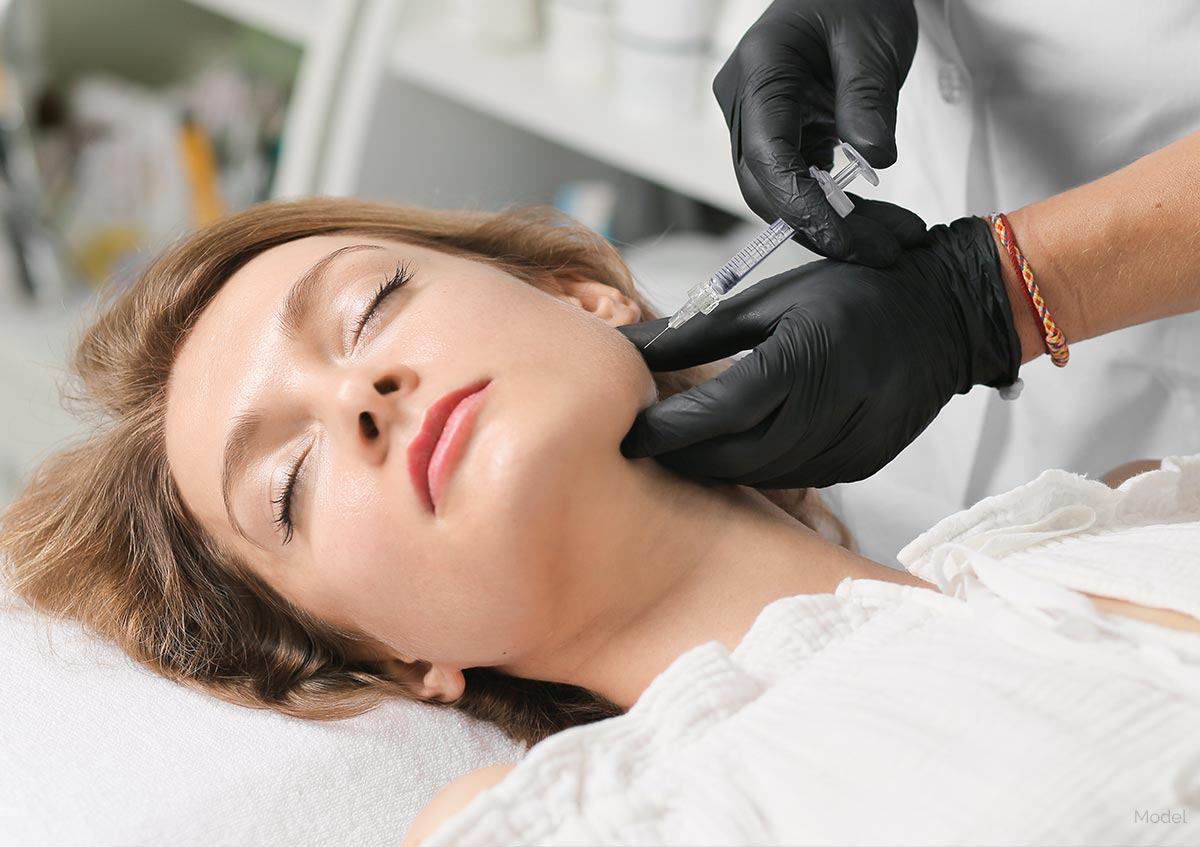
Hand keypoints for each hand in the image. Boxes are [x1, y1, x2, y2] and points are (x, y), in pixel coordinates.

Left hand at [618, 217, 1020, 488]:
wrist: (948, 317)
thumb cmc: (855, 294)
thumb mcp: (772, 300)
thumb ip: (697, 333)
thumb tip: (630, 348)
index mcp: (802, 363)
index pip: (717, 413)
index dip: (666, 430)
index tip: (626, 433)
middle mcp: (828, 413)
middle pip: (733, 458)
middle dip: (682, 457)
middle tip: (641, 446)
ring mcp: (848, 448)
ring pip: (761, 476)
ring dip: (716, 467)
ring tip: (680, 450)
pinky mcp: (859, 466)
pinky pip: (792, 479)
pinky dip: (756, 468)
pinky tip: (734, 451)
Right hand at [713, 0, 922, 265]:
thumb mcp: (873, 39)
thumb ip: (869, 98)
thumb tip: (876, 159)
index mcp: (760, 73)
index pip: (767, 157)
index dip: (802, 208)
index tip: (850, 239)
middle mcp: (746, 105)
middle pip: (767, 188)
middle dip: (822, 228)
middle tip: (884, 251)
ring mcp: (758, 123)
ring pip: (781, 194)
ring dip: (832, 225)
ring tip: (891, 240)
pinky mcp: (780, 136)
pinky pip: (798, 183)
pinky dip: (834, 209)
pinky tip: (874, 221)